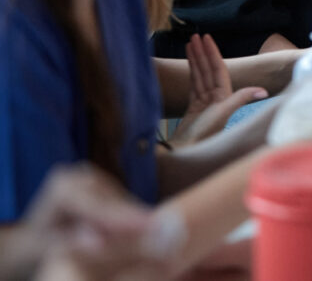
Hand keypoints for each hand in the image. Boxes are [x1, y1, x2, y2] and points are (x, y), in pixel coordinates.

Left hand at [8, 164, 179, 280]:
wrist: (35, 237)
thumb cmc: (39, 244)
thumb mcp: (48, 247)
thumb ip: (72, 243)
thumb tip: (98, 240)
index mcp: (63, 186)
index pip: (98, 204)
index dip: (124, 216)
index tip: (149, 225)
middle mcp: (81, 176)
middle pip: (115, 201)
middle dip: (136, 219)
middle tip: (164, 232)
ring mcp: (96, 178)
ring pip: (123, 201)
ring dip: (137, 219)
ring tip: (157, 234)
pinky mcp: (107, 186)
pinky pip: (124, 203)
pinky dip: (133, 218)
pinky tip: (147, 229)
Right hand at [170, 34, 267, 146]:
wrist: (185, 152)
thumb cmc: (204, 135)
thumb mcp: (223, 114)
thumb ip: (241, 99)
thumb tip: (263, 91)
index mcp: (224, 96)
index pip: (219, 69)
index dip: (213, 53)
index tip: (206, 38)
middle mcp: (217, 97)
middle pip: (209, 69)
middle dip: (203, 52)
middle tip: (196, 35)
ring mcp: (205, 101)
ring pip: (201, 74)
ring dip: (196, 58)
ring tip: (190, 41)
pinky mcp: (194, 107)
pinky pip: (193, 83)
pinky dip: (191, 70)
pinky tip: (189, 59)